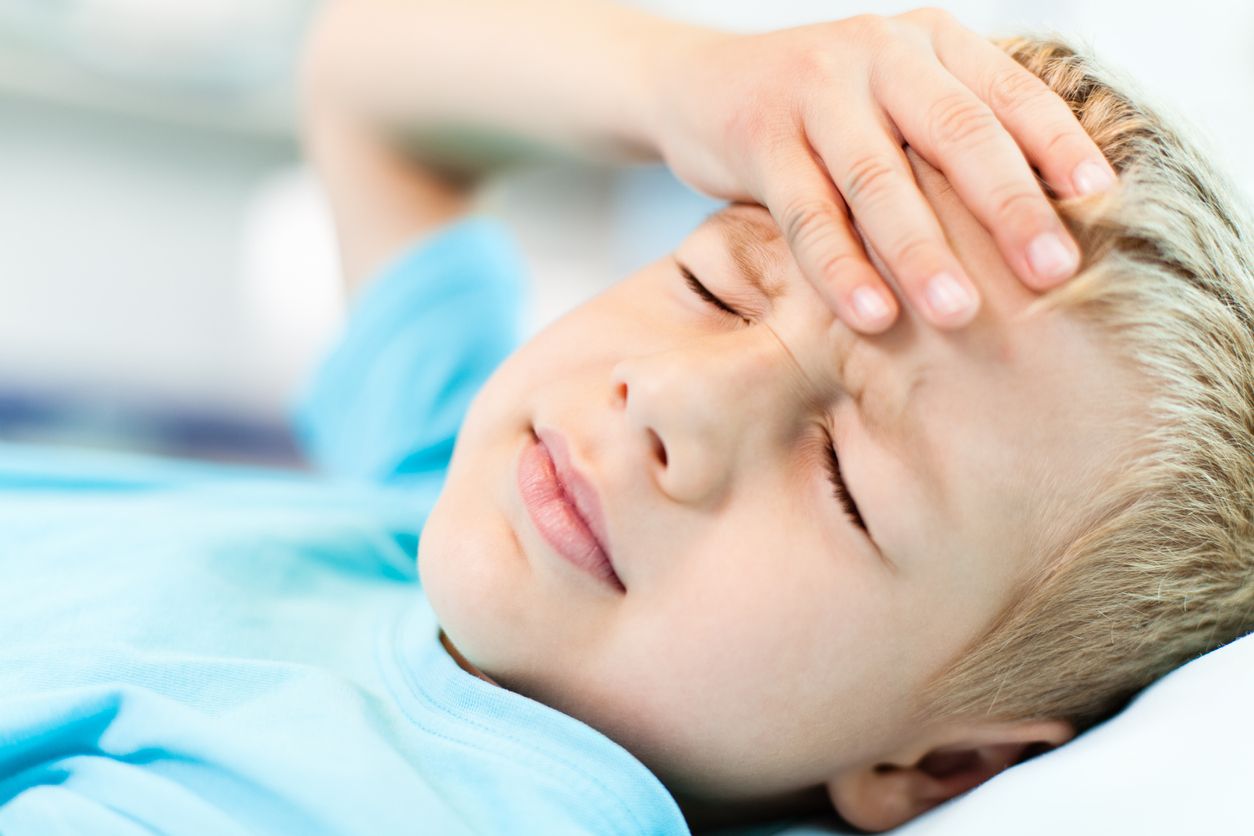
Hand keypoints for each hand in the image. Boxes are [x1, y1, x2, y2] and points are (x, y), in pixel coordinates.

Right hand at [649, 9, 1116, 331]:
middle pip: (957, 133)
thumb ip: (951, 138)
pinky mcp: (759, 134)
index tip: (1101, 202)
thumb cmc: (821, 111)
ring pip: (879, 178)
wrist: (701, 83)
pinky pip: (807, 212)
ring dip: (921, 251)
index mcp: (930, 43)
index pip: (1009, 93)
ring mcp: (815, 90)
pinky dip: (840, 268)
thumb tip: (1043, 226)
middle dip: (1008, 207)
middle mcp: (880, 53)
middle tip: (1052, 274)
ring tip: (959, 312)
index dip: (1059, 145)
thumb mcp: (893, 101)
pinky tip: (871, 314)